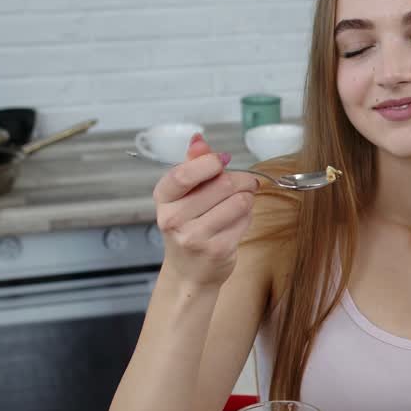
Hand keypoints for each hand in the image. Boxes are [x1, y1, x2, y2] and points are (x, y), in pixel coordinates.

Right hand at [153, 134, 259, 287]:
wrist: (189, 271)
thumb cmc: (189, 226)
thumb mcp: (184, 195)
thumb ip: (193, 165)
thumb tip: (198, 139)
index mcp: (163, 198)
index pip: (185, 173)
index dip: (210, 162)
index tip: (223, 160)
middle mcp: (174, 218)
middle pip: (222, 184)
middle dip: (242, 179)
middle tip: (247, 183)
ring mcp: (194, 236)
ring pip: (238, 201)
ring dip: (247, 198)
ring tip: (240, 202)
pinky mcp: (217, 249)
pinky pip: (245, 220)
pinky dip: (247, 216)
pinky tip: (237, 221)